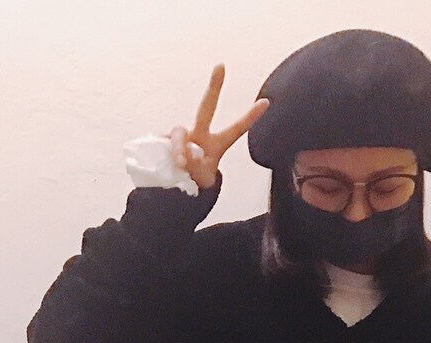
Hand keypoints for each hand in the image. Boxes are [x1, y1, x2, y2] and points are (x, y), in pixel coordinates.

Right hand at [168, 63, 268, 190]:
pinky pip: (166, 143)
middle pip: (207, 108)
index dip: (250, 117)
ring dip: (180, 149)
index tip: (266, 102)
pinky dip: (170, 153)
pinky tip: (170, 163)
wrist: (172, 187)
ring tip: (181, 164)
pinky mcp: (164, 139)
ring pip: (181, 134)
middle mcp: (199, 135)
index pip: (236, 129)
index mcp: (216, 144)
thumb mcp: (202, 179)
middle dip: (214, 87)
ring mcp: (182, 136)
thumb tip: (185, 153)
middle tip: (221, 66)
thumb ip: (197, 167)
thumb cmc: (193, 181)